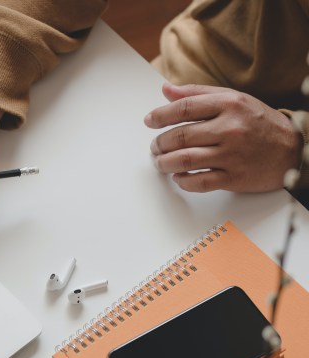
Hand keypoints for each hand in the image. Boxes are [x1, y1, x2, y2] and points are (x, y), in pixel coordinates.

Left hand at [145, 83, 302, 192]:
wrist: (293, 149)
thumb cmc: (258, 122)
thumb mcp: (233, 99)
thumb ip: (197, 93)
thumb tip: (166, 89)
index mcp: (229, 105)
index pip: (183, 108)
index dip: (160, 115)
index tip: (149, 121)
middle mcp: (230, 129)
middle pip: (180, 136)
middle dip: (159, 144)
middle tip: (154, 147)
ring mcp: (232, 154)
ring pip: (184, 160)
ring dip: (164, 163)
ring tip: (160, 162)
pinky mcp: (235, 177)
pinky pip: (199, 182)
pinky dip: (182, 181)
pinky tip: (179, 177)